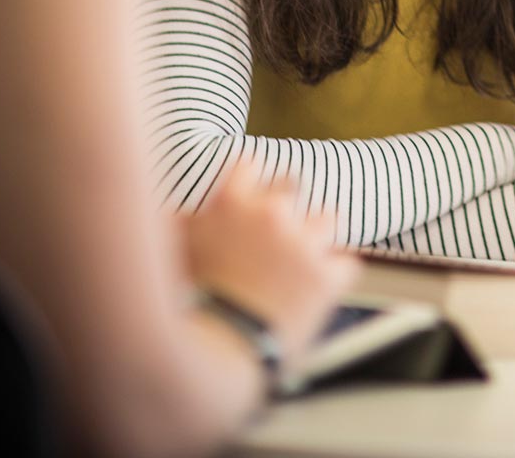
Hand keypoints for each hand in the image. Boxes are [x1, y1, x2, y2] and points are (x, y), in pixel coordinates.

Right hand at [183, 160, 358, 363]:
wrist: (213, 350)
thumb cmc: (184, 304)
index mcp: (230, 203)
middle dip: (284, 206)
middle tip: (273, 231)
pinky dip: (333, 275)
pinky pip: (345, 264)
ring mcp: (304, 244)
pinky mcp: (326, 277)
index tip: (250, 194)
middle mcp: (272, 214)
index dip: (251, 180)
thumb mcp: (170, 252)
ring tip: (300, 258)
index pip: (250, 165)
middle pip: (293, 185)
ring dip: (315, 235)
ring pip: (327, 218)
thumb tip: (178, 212)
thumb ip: (179, 223)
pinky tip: (316, 289)